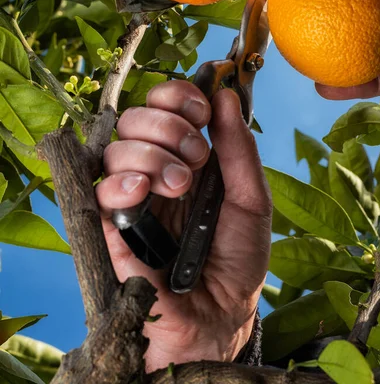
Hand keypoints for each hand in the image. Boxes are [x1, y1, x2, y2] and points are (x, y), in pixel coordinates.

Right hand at [96, 80, 271, 370]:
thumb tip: (226, 95)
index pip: (165, 104)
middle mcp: (156, 168)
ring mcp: (133, 196)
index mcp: (187, 155)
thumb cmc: (239, 256)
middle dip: (168, 127)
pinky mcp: (113, 226)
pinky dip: (120, 182)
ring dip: (151, 155)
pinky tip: (143, 190)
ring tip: (179, 185)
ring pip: (117, 148)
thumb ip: (239, 148)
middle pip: (137, 117)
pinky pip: (100, 190)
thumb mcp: (252, 198)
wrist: (222, 312)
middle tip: (196, 156)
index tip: (201, 112)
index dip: (178, 96)